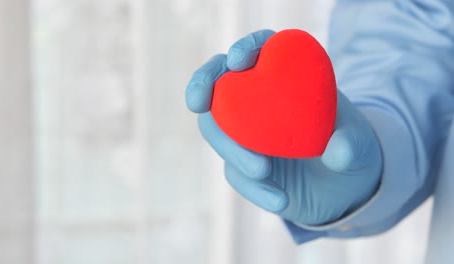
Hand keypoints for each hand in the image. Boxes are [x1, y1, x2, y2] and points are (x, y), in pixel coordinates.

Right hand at [185, 30, 381, 224]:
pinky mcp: (242, 165)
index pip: (261, 49)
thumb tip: (337, 150)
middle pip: (220, 84)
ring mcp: (247, 133)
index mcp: (287, 78)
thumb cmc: (352, 151)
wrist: (343, 189)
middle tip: (199, 103)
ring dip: (231, 148)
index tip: (240, 62)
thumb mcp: (363, 147)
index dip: (246, 48)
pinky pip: (235, 173)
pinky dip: (253, 187)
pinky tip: (280, 200)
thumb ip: (353, 145)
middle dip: (202, 86)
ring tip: (263, 171)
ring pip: (217, 129)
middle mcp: (259, 101)